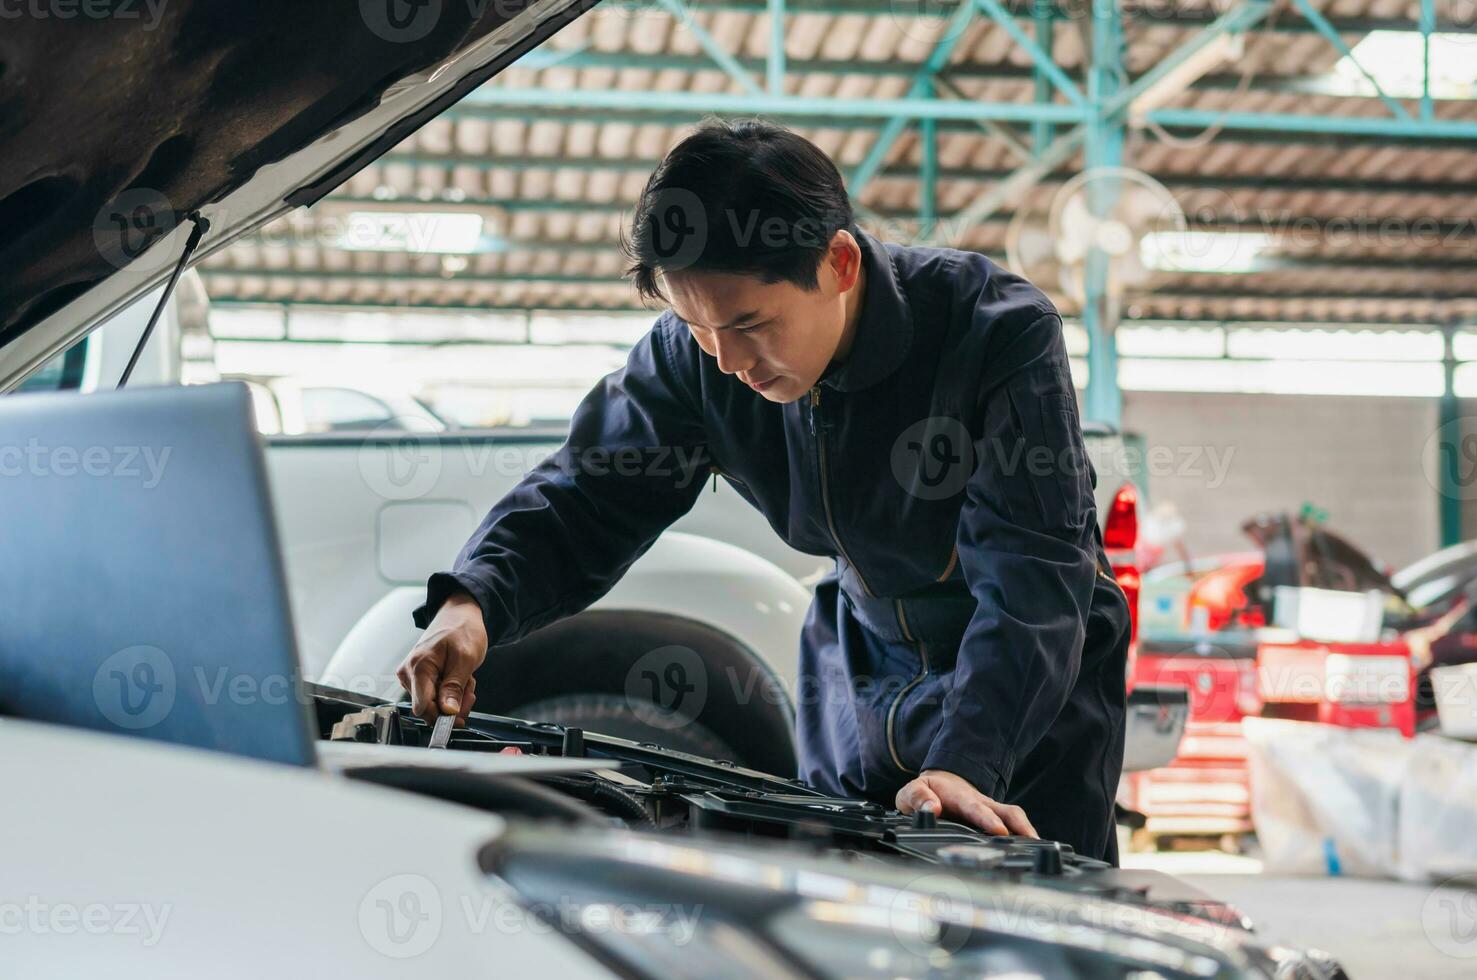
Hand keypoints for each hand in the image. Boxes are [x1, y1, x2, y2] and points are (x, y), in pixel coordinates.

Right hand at [396, 590, 487, 722]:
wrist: (459, 614)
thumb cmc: (462, 629)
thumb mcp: (465, 659)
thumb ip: (454, 687)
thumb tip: (448, 711)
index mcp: (418, 666)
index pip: (422, 707)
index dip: (442, 716)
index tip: (460, 716)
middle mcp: (408, 672)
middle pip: (429, 708)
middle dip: (453, 704)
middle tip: (469, 689)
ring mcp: (411, 675)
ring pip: (433, 703)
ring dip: (454, 697)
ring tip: (464, 678)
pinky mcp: (417, 677)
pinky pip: (433, 695)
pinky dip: (450, 691)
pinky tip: (457, 678)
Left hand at [895, 769, 1036, 837]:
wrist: (939, 785)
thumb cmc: (926, 792)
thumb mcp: (911, 791)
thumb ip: (918, 798)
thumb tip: (931, 809)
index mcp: (959, 796)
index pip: (975, 807)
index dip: (987, 818)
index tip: (998, 829)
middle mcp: (980, 802)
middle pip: (1004, 811)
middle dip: (1017, 825)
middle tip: (1030, 842)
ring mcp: (990, 810)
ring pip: (1013, 816)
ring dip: (1026, 830)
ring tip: (1037, 850)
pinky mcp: (995, 819)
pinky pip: (1014, 824)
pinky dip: (1024, 835)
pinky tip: (1032, 852)